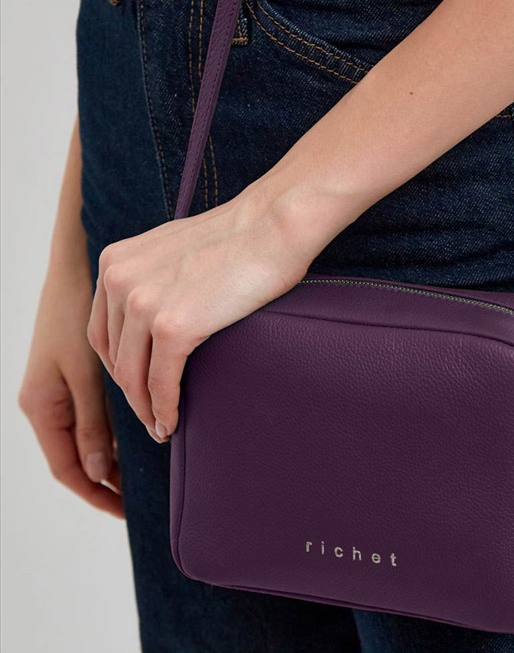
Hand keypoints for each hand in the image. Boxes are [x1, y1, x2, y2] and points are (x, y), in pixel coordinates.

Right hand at [19, 261, 122, 517]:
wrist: (73, 268)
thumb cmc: (74, 315)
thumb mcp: (85, 374)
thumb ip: (91, 423)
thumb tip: (98, 472)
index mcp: (41, 406)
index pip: (67, 468)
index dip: (97, 494)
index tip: (128, 512)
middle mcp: (46, 402)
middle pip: (77, 458)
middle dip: (107, 481)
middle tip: (144, 500)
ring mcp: (59, 388)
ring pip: (86, 438)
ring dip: (113, 458)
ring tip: (146, 475)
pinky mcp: (75, 374)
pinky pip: (93, 415)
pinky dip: (114, 431)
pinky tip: (140, 435)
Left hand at [86, 180, 318, 441]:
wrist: (272, 226)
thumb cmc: (240, 238)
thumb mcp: (174, 249)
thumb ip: (152, 276)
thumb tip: (155, 311)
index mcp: (115, 261)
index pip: (102, 330)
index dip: (118, 365)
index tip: (138, 386)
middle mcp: (118, 280)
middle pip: (113, 356)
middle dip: (130, 392)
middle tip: (150, 414)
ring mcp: (143, 304)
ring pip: (132, 376)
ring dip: (146, 409)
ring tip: (162, 425)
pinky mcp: (173, 327)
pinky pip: (160, 383)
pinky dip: (165, 408)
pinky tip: (174, 422)